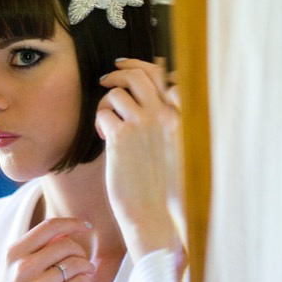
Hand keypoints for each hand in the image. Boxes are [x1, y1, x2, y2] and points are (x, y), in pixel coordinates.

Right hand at [0, 217, 95, 281]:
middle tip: (81, 262)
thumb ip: (34, 252)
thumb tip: (67, 234)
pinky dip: (86, 281)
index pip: (49, 226)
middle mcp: (22, 265)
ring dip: (86, 266)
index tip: (87, 226)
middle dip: (80, 251)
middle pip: (66, 244)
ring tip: (85, 273)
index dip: (73, 222)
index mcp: (13, 253)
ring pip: (75, 262)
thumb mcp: (12, 272)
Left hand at [95, 59, 182, 260]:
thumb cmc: (165, 186)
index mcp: (181, 116)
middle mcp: (165, 115)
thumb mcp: (175, 147)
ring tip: (107, 122)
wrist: (156, 215)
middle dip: (119, 72)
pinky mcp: (121, 138)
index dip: (144, 66)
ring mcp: (143, 124)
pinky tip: (104, 138)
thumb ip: (166, 121)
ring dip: (106, 103)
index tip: (128, 66)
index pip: (164, 75)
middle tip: (106, 80)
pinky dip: (99, 121)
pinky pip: (103, 113)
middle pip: (139, 75)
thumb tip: (152, 97)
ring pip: (117, 92)